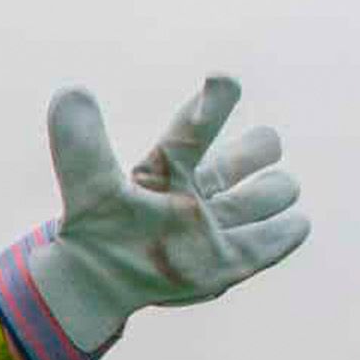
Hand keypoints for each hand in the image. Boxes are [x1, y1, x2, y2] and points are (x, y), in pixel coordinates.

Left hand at [0, 75, 308, 359]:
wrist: (100, 281)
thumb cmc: (95, 228)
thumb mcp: (87, 183)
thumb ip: (78, 143)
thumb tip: (72, 91)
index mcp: (168, 165)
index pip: (195, 127)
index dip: (211, 103)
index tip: (221, 77)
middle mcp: (200, 186)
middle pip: (254, 151)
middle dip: (254, 150)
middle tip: (244, 158)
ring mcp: (220, 221)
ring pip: (275, 190)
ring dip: (268, 194)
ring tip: (239, 206)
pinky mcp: (235, 258)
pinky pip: (282, 235)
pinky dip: (285, 229)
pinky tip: (287, 225)